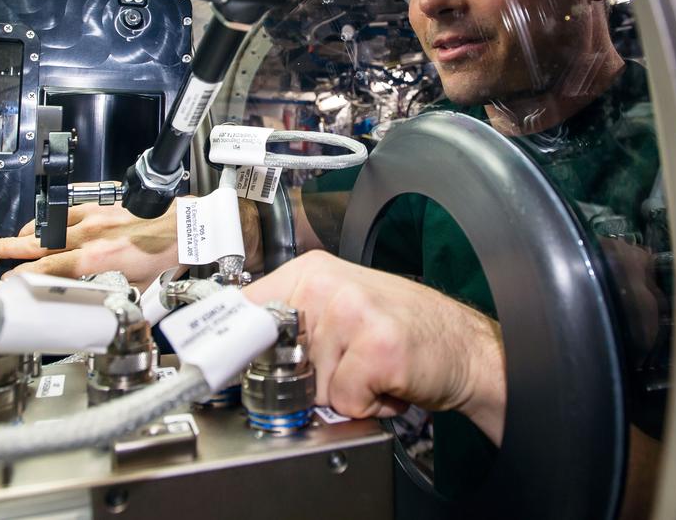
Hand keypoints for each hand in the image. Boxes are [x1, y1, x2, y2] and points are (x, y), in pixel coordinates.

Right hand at [0, 196, 263, 288]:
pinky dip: (52, 216)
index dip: (26, 277)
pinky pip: (68, 208)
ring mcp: (95, 216)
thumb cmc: (167, 253)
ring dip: (29, 234)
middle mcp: (91, 235)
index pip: (50, 269)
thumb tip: (100, 312)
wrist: (187, 225)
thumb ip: (113, 297)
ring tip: (13, 241)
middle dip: (11, 248)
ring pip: (51, 225)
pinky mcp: (102, 203)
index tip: (9, 281)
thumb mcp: (138, 286)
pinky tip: (43, 221)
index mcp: (97, 259)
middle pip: (40, 243)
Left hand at [244, 251, 504, 443]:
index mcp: (312, 272)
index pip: (243, 307)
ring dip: (342, 392)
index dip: (227, 344)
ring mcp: (352, 312)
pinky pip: (345, 399)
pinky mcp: (376, 345)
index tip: (210, 361)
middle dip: (306, 377)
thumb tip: (237, 351)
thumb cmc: (405, 332)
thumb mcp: (341, 310)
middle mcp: (328, 284)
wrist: (466, 347)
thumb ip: (293, 323)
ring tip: (372, 370)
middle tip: (345, 363)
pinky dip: (368, 403)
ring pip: (311, 385)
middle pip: (275, 357)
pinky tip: (388, 380)